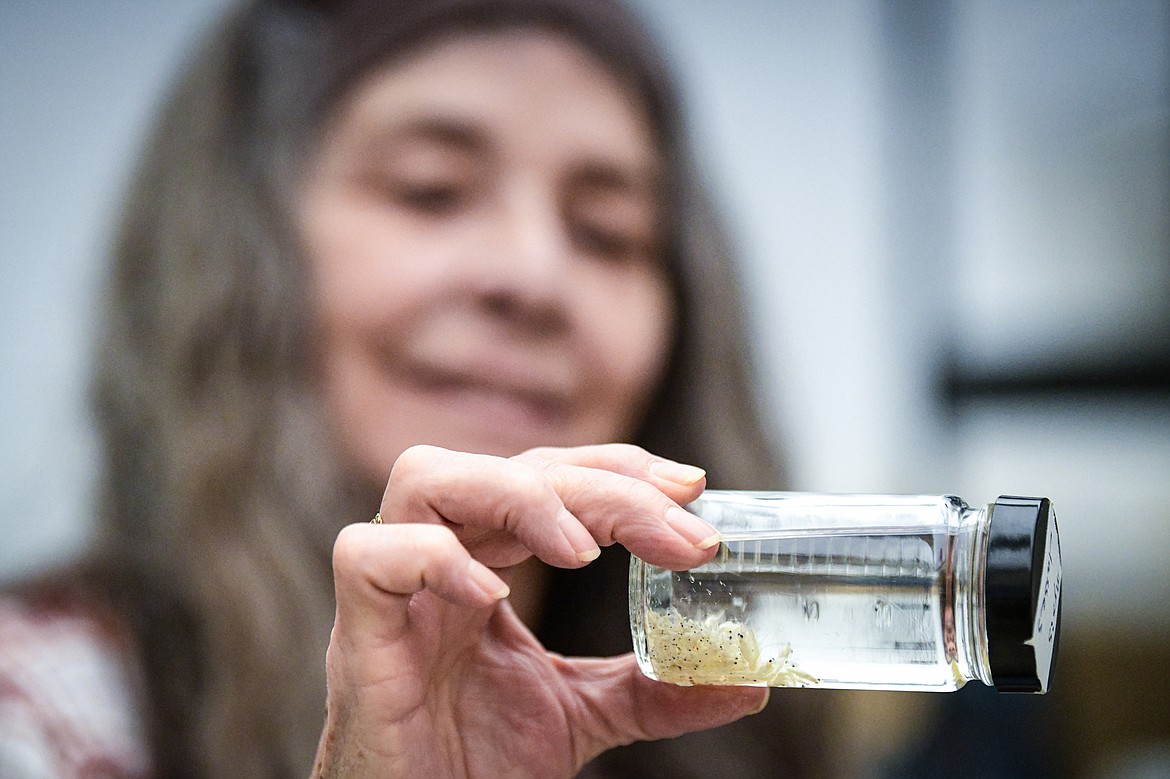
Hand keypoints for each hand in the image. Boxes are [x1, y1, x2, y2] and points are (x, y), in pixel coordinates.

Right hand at [311, 444, 768, 777]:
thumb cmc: (474, 766)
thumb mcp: (583, 716)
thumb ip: (653, 691)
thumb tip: (748, 684)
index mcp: (485, 561)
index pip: (548, 473)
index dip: (616, 467)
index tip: (691, 490)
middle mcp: (439, 558)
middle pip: (507, 467)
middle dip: (601, 485)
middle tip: (678, 529)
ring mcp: (394, 591)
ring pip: (428, 476)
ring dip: (518, 495)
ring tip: (583, 550)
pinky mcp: (358, 635)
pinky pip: (368, 556)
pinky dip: (434, 558)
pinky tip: (494, 596)